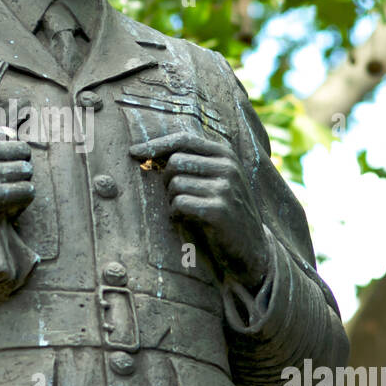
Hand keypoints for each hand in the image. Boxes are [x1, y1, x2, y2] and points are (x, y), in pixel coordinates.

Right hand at [0, 125, 33, 265]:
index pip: (6, 133)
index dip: (8, 152)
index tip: (4, 166)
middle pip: (22, 150)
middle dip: (21, 166)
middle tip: (12, 183)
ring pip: (27, 171)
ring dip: (23, 185)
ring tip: (12, 198)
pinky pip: (26, 192)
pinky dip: (23, 202)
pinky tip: (11, 210)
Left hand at [132, 130, 268, 289]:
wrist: (252, 246)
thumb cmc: (225, 209)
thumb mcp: (217, 178)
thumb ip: (193, 161)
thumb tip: (147, 150)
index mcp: (225, 154)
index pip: (183, 139)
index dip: (155, 144)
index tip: (133, 152)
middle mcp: (228, 166)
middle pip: (175, 162)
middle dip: (167, 181)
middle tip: (176, 197)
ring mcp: (225, 187)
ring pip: (175, 184)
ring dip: (172, 200)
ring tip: (186, 210)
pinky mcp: (218, 209)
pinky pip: (179, 204)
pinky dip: (175, 214)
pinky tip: (187, 220)